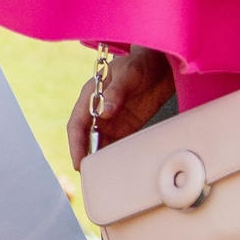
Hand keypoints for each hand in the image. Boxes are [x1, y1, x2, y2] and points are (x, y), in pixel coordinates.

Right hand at [67, 45, 174, 166]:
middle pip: (86, 138)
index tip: (79, 161)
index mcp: (90, 96)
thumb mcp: (128, 75)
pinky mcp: (127, 125)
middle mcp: (98, 110)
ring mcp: (112, 119)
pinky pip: (118, 144)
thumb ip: (115, 93)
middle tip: (90, 176)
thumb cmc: (141, 62)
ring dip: (100, 158)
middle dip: (85, 156)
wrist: (162, 63)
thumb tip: (103, 112)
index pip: (77, 124)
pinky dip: (116, 155)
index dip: (76, 144)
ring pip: (101, 144)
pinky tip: (119, 167)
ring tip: (103, 176)